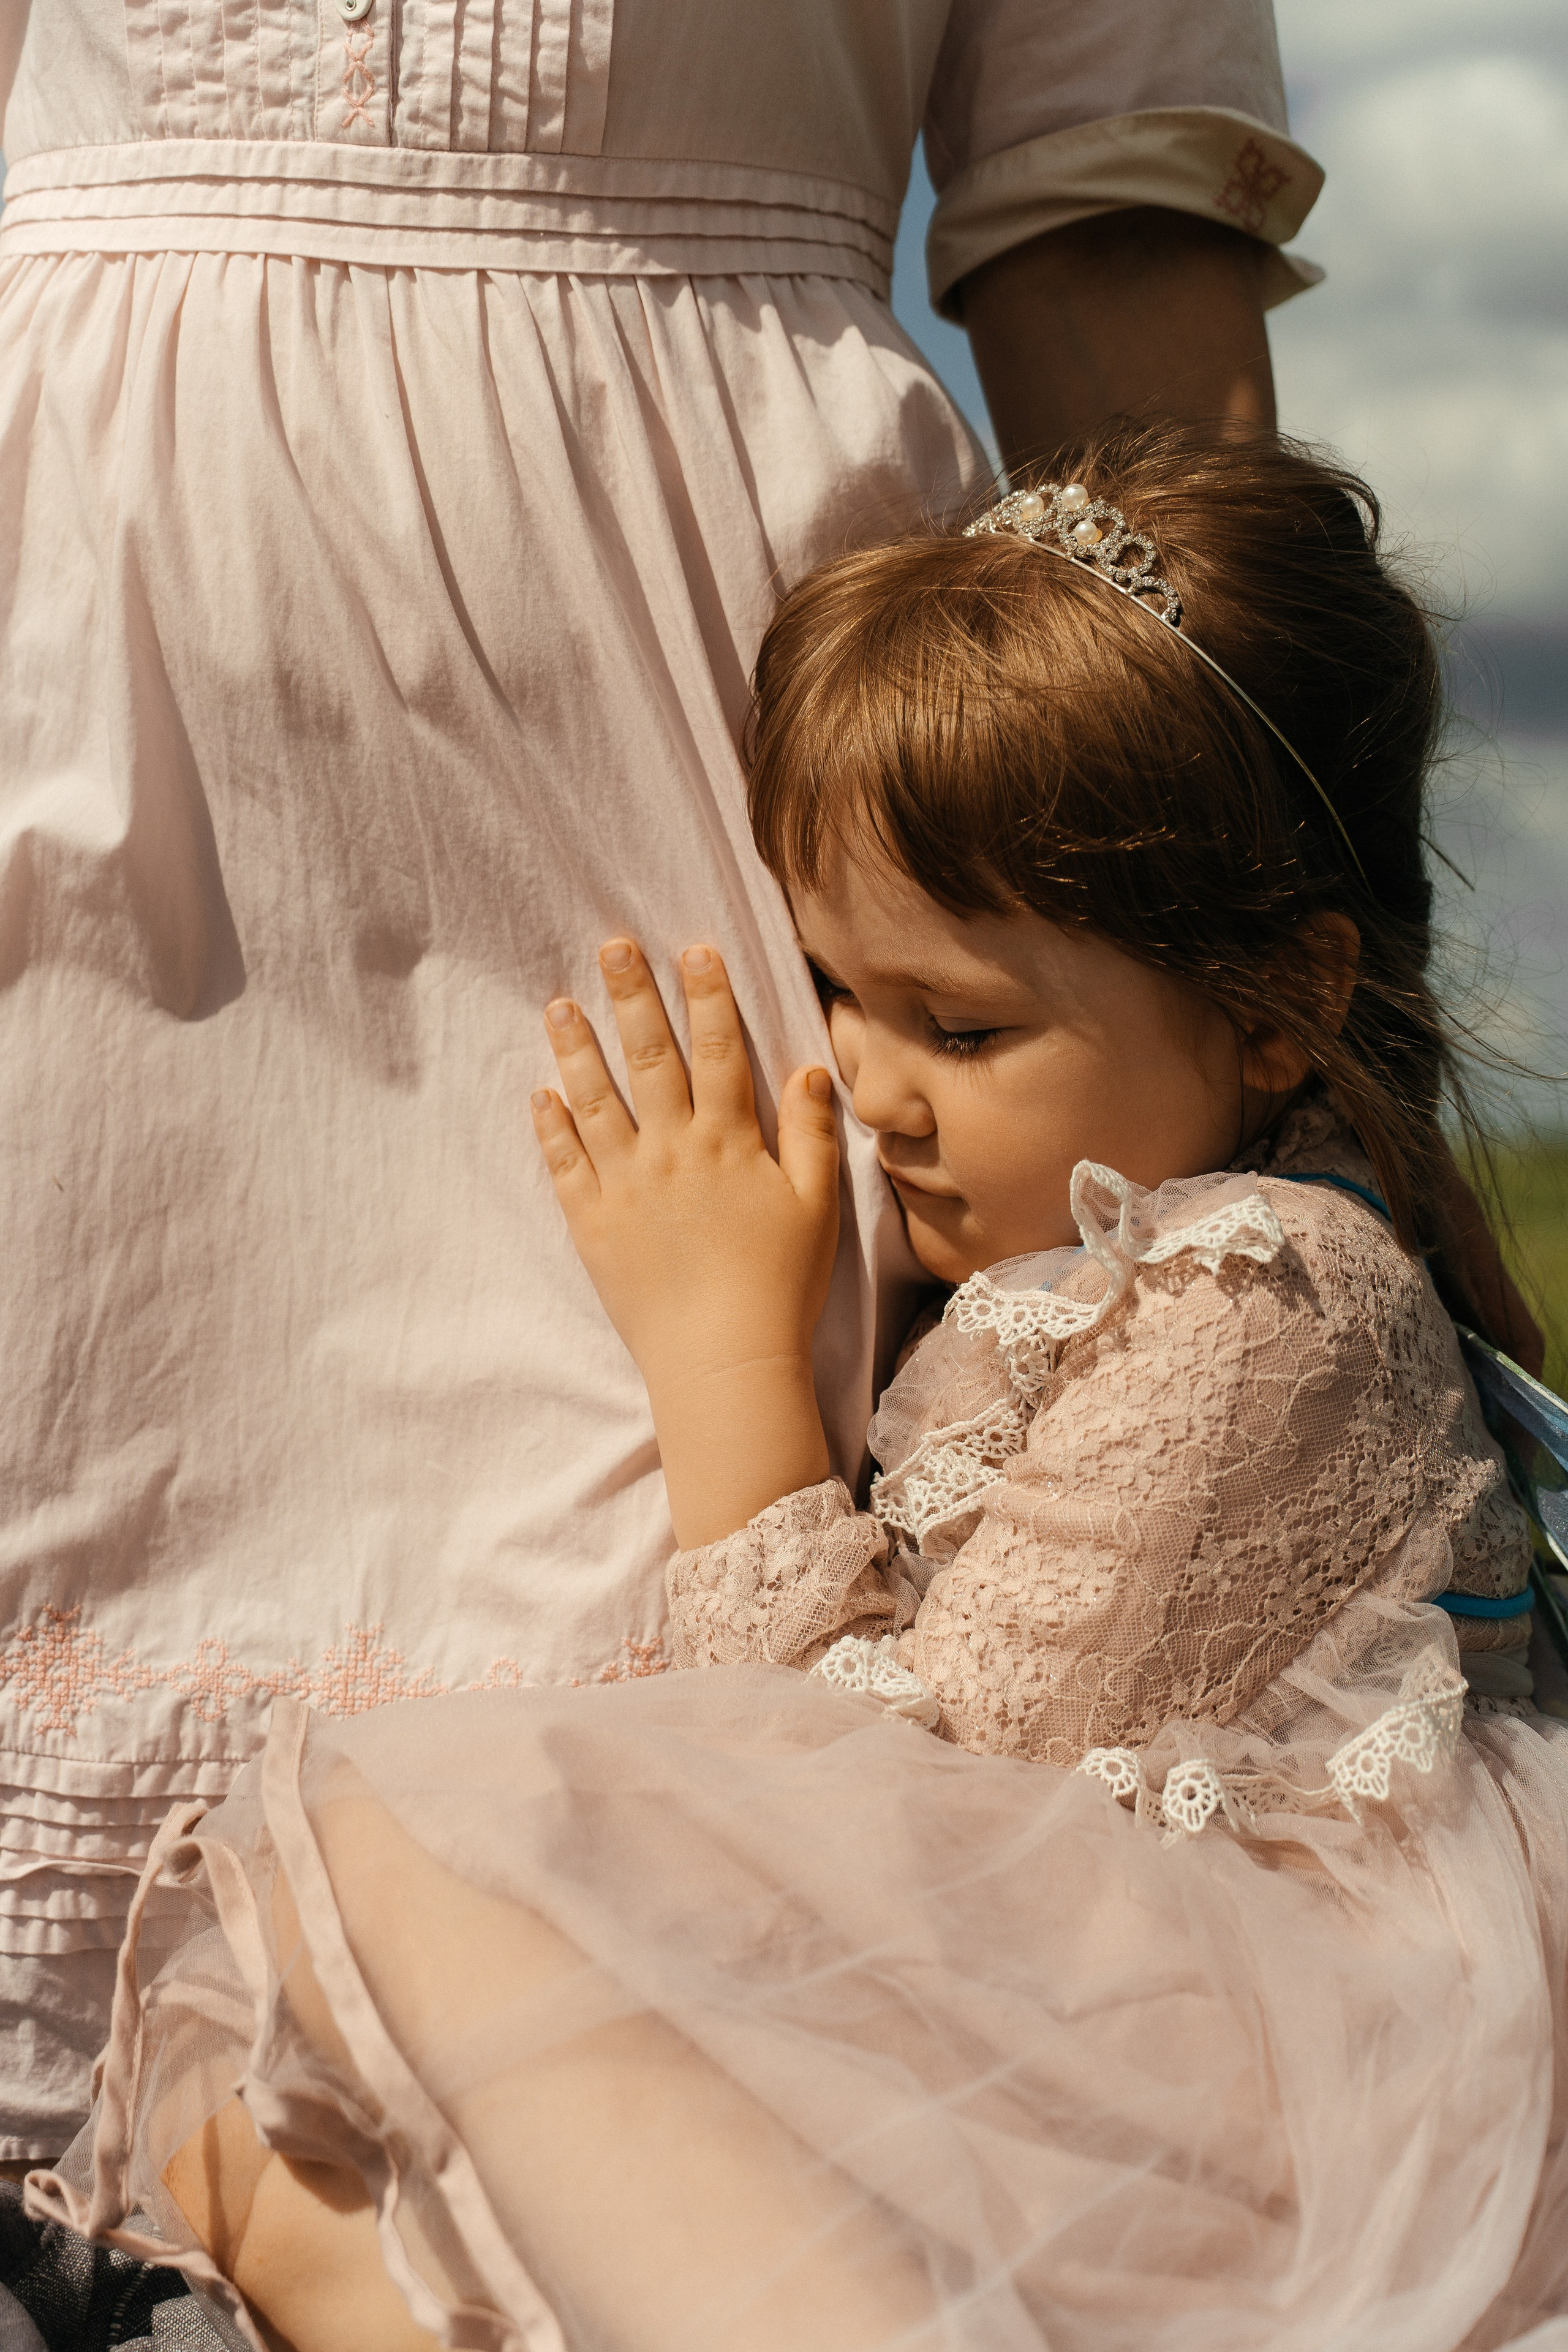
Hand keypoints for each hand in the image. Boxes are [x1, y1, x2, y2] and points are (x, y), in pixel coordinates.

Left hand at [531, 939, 840, 1545]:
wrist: (724, 1360)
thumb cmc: (781, 1286)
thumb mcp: (816, 1207)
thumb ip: (813, 1136)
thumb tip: (809, 1071)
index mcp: (730, 1141)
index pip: (719, 1049)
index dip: (708, 995)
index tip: (694, 949)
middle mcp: (673, 1150)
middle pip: (649, 1057)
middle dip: (632, 995)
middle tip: (612, 945)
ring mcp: (626, 1183)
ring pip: (595, 1098)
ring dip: (576, 1047)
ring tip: (559, 1003)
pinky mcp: (593, 1222)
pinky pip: (565, 1163)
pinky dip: (551, 1125)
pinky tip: (539, 1093)